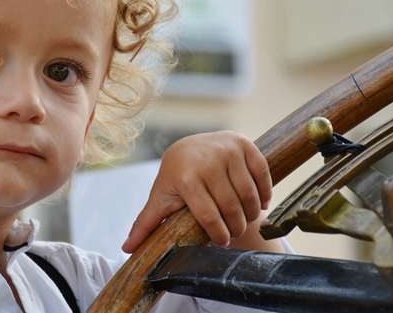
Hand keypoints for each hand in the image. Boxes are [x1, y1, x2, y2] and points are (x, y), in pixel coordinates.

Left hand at [121, 131, 271, 252]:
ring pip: (249, 194)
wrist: (192, 145)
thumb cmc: (176, 176)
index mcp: (185, 176)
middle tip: (234, 232)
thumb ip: (146, 223)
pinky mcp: (244, 144)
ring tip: (245, 219)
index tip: (222, 241)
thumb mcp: (161, 197)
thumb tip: (127, 248)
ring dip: (252, 213)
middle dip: (236, 226)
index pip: (208, 216)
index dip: (218, 234)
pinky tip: (260, 203)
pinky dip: (265, 193)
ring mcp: (227, 150)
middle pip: (231, 207)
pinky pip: (262, 175)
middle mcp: (206, 160)